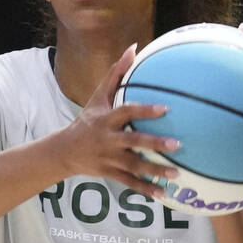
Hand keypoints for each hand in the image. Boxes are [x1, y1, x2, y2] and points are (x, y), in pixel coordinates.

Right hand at [56, 44, 181, 197]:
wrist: (64, 151)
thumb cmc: (87, 120)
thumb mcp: (97, 97)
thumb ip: (116, 74)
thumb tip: (134, 48)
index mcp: (106, 119)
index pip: (126, 112)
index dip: (145, 111)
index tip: (166, 109)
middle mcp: (107, 140)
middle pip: (132, 142)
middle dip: (154, 144)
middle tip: (178, 145)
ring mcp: (108, 159)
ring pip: (134, 166)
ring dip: (155, 171)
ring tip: (177, 175)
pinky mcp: (110, 174)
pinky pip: (129, 183)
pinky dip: (146, 190)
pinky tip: (164, 194)